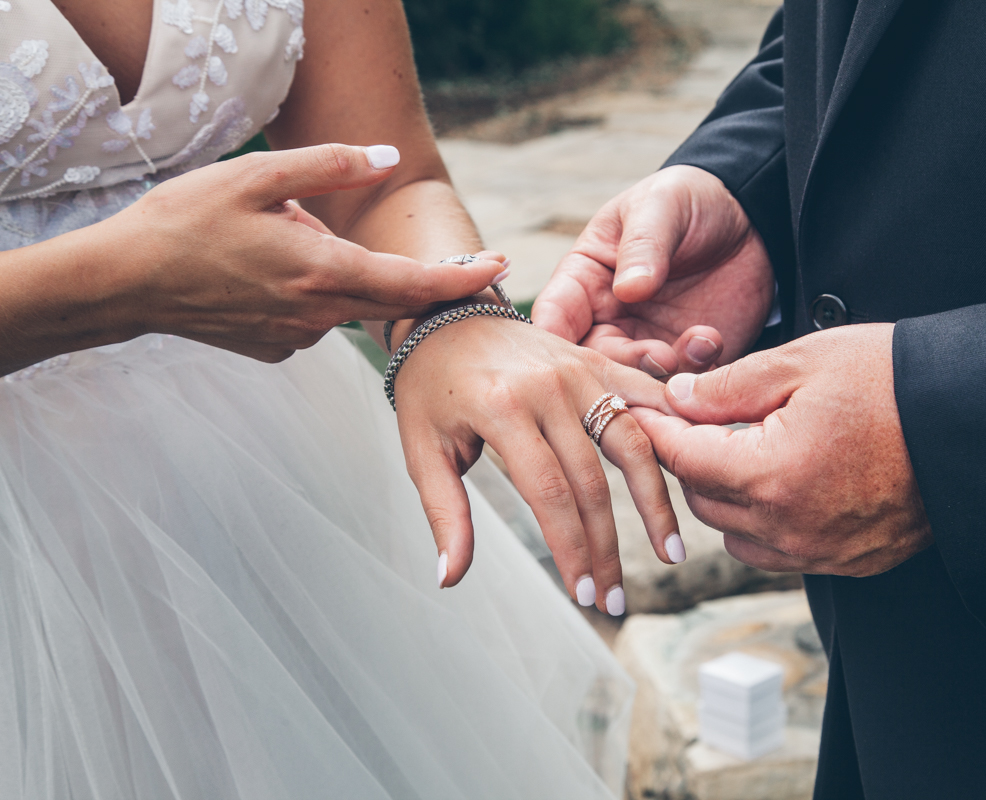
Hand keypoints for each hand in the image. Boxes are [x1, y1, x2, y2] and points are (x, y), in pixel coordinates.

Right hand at [105, 144, 505, 361]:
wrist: (124, 282)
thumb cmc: (185, 222)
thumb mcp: (258, 174)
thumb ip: (332, 167)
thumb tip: (388, 158)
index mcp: (324, 272)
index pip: (416, 283)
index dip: (464, 279)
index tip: (502, 269)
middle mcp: (318, 314)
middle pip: (396, 303)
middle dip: (434, 286)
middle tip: (466, 266)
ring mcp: (296, 338)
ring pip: (350, 306)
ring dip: (350, 277)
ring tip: (287, 241)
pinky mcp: (275, 349)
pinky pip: (315, 320)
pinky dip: (313, 295)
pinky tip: (270, 274)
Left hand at [393, 315, 683, 614]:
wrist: (446, 316)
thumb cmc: (430, 388)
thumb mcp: (423, 450)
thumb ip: (444, 513)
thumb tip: (450, 577)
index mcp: (503, 408)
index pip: (550, 494)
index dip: (571, 550)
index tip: (582, 593)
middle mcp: (549, 387)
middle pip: (594, 483)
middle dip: (607, 549)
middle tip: (615, 600)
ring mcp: (579, 371)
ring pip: (634, 444)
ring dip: (656, 504)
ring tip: (669, 553)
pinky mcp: (597, 363)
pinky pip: (646, 399)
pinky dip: (673, 434)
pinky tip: (694, 472)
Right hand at [533, 165, 774, 377]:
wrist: (748, 219)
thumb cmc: (688, 201)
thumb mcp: (662, 206)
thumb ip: (643, 243)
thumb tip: (629, 288)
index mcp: (584, 278)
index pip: (556, 314)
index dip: (553, 341)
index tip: (566, 358)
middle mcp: (607, 317)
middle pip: (591, 360)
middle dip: (620, 366)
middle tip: (658, 355)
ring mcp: (645, 341)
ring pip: (634, 379)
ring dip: (660, 373)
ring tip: (693, 346)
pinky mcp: (684, 357)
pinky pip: (680, 380)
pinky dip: (695, 371)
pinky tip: (711, 340)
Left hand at [631, 324, 932, 576]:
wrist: (976, 422)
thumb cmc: (893, 381)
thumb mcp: (802, 362)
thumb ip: (728, 387)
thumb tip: (677, 400)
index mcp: (771, 473)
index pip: (683, 459)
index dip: (656, 430)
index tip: (638, 410)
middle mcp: (790, 526)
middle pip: (702, 500)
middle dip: (691, 459)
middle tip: (697, 420)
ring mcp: (821, 551)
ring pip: (735, 534)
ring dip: (725, 495)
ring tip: (746, 448)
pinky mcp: (849, 561)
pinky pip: (779, 552)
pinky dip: (764, 522)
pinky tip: (783, 480)